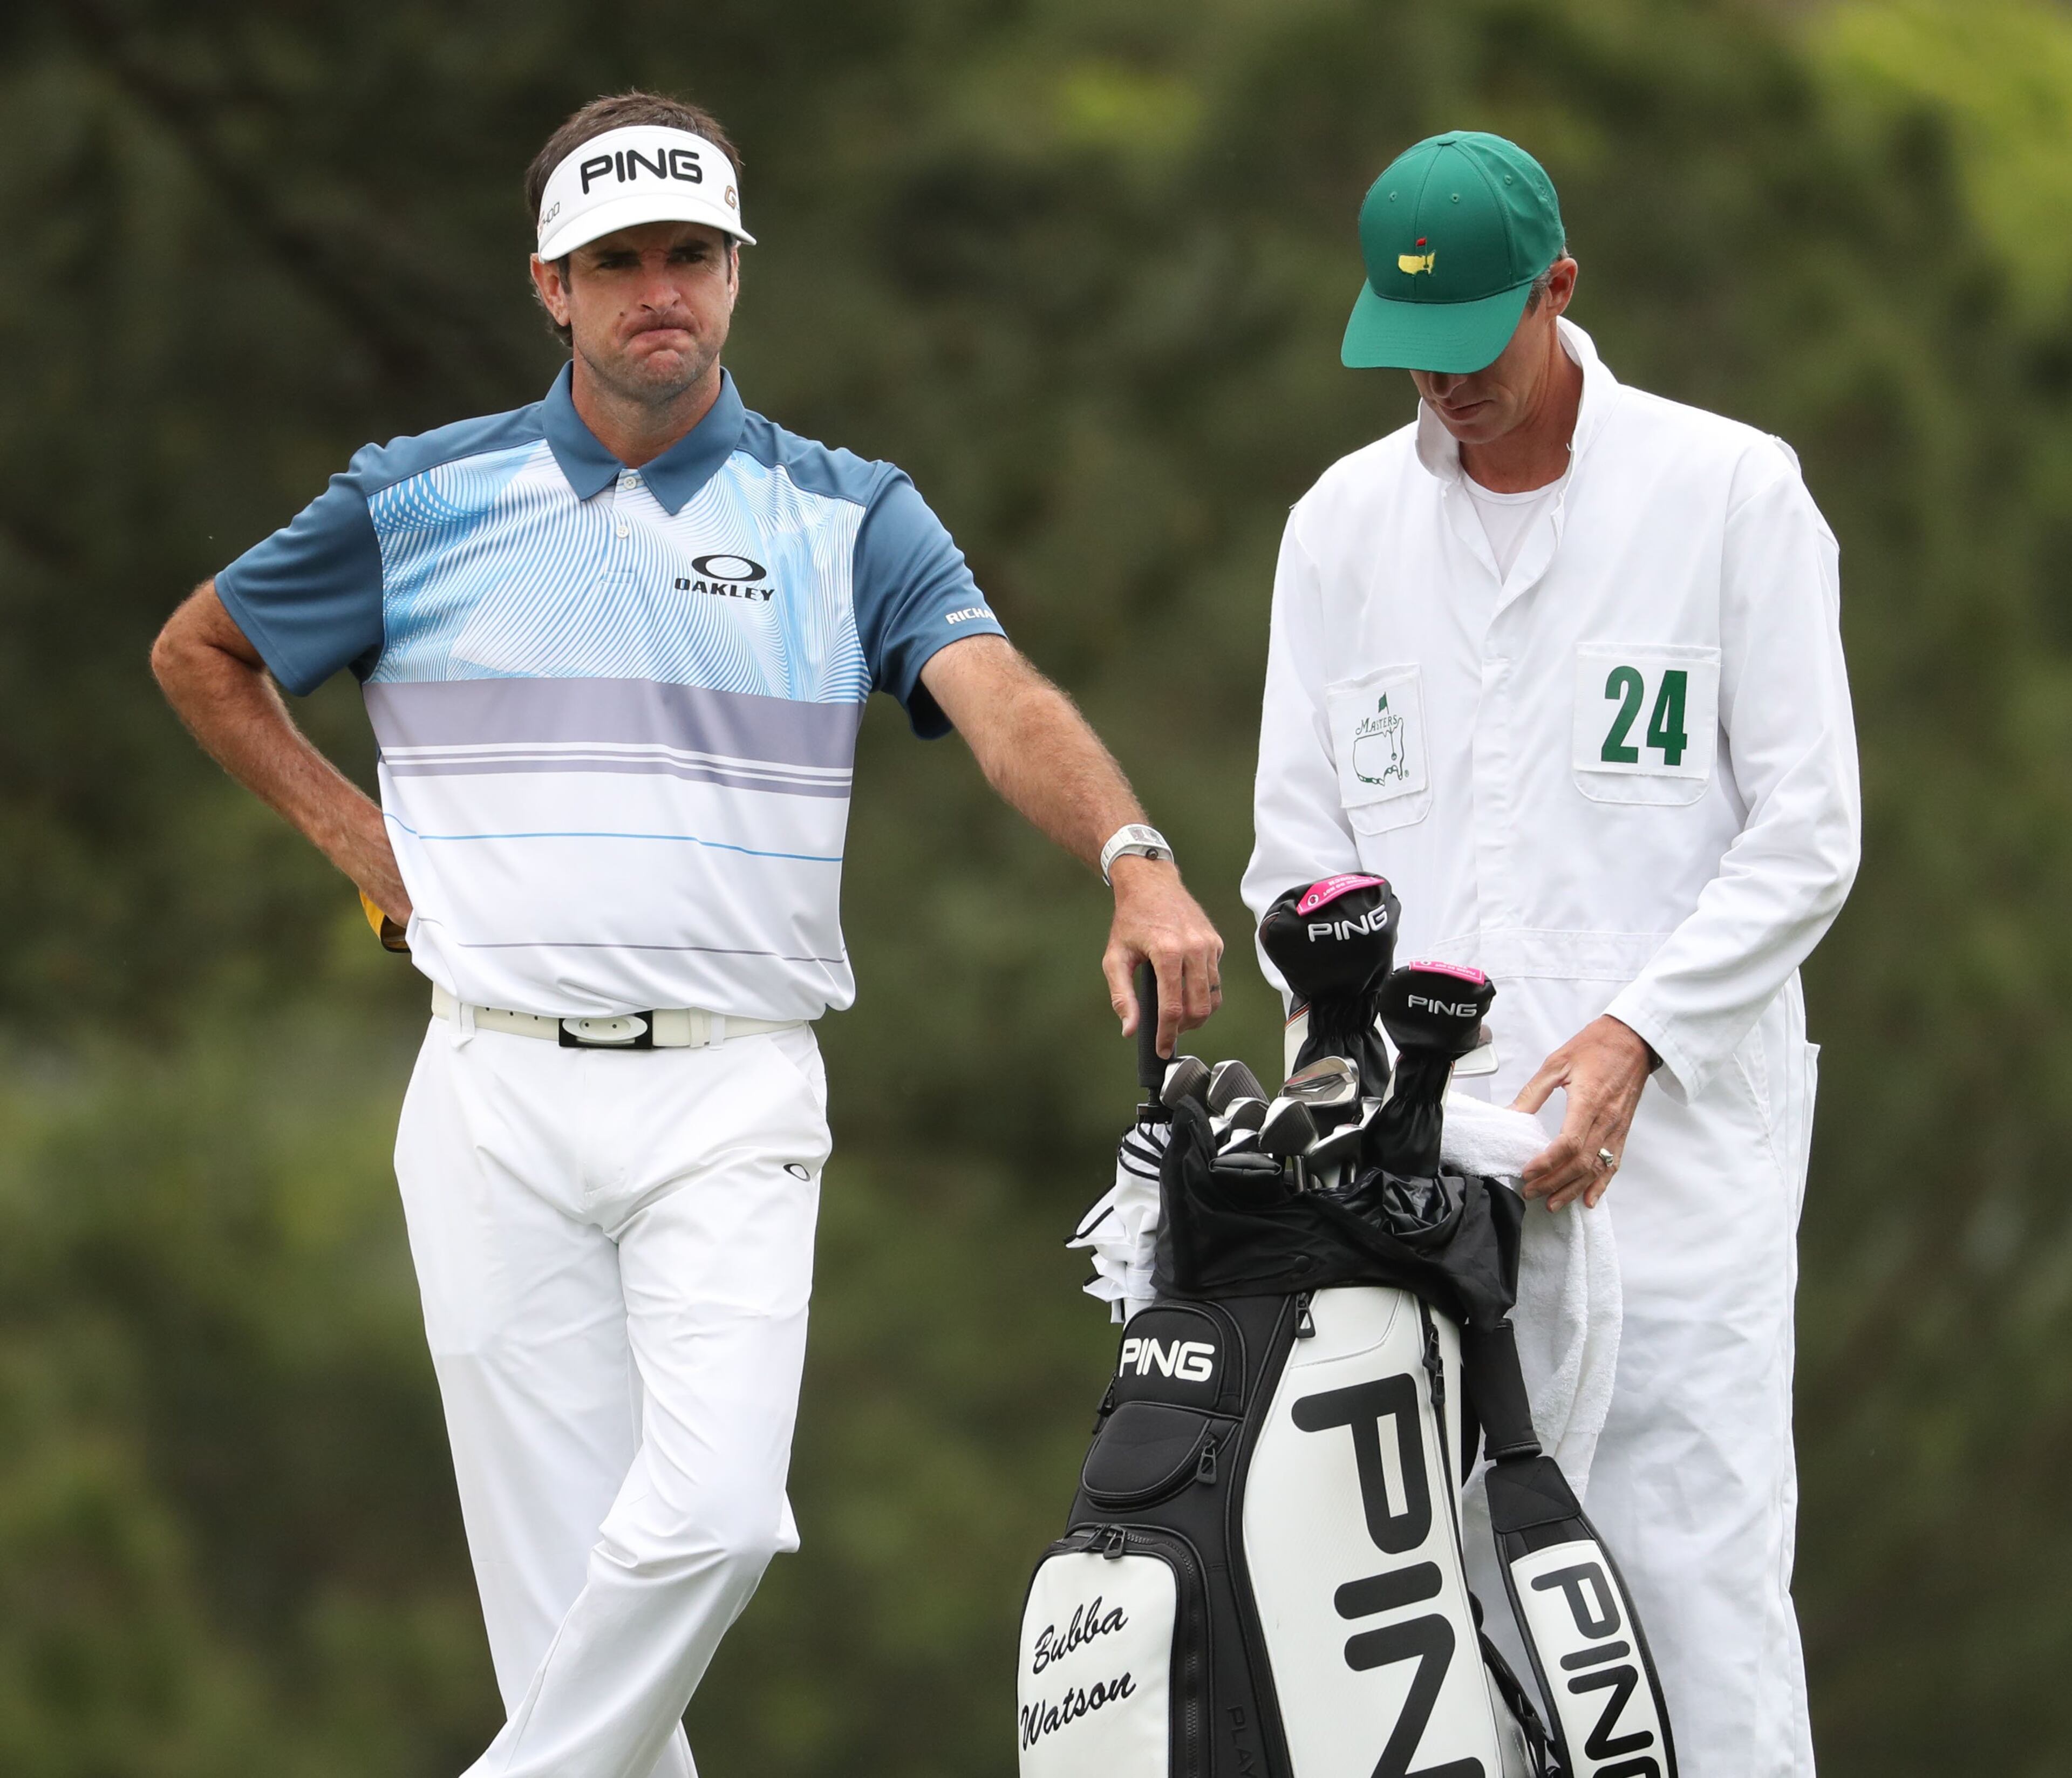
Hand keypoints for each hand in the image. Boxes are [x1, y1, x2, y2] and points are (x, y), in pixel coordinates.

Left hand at [1102, 857, 1223, 1059]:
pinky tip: (1185, 990)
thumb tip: (1129, 1029)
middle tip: (1170, 1034)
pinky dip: (1203, 993)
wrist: (1151, 883)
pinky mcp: (1216, 943)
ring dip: (1197, 1015)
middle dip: (1185, 1029)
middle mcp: (1193, 948)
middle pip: (1200, 1007)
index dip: (1168, 1034)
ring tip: (1178, 1018)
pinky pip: (1216, 979)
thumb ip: (1121, 996)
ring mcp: (1209, 945)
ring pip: (1213, 997)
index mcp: (1167, 952)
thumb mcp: (1115, 957)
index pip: (1173, 1007)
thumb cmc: (1130, 920)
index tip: (1162, 1050)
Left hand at [1512, 1015, 1656, 1210]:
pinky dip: (1601, 1184)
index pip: (1568, 1143)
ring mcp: (1618, 1128)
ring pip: (1596, 1168)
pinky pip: (1613, 1163)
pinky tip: (1588, 1199)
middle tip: (1530, 1192)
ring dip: (1573, 1189)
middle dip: (1554, 1182)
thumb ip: (1533, 1093)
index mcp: (1589, 1101)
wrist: (1633, 1040)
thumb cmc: (1595, 1046)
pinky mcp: (1624, 1130)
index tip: (1527, 1172)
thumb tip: (1510, 1115)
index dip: (1547, 1162)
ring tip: (1552, 1202)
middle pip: (1580, 1162)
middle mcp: (1606, 1119)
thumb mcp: (1557, 1063)